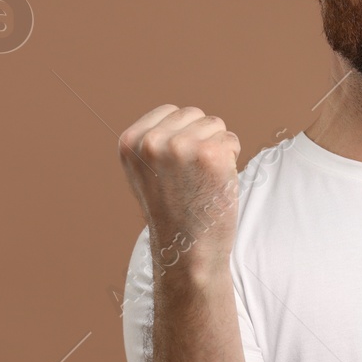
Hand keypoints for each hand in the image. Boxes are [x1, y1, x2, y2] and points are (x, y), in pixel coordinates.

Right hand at [117, 105, 241, 276]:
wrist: (187, 250)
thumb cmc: (172, 212)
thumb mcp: (145, 172)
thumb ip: (154, 141)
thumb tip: (180, 115)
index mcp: (130, 142)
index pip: (170, 111)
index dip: (181, 136)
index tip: (176, 170)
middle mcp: (151, 141)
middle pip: (193, 114)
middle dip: (200, 139)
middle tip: (191, 177)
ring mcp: (181, 146)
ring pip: (214, 125)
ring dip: (216, 149)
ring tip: (202, 180)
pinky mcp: (210, 154)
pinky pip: (231, 140)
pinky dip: (231, 160)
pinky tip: (216, 183)